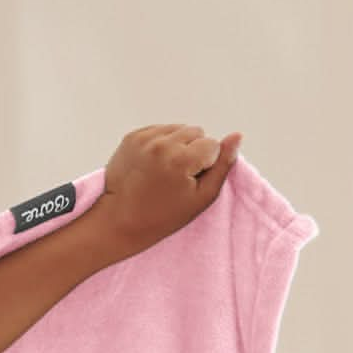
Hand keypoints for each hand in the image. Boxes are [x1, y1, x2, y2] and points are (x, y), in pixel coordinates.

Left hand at [96, 124, 241, 253]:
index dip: (204, 165)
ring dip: (176, 146)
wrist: (115, 222)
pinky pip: (159, 131)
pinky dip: (160, 144)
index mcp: (181, 158)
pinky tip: (151, 165)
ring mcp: (145, 138)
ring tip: (163, 172)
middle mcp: (162, 143)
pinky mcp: (132, 137)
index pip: (212, 145)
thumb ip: (221, 167)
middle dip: (191, 152)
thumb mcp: (199, 200)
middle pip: (196, 132)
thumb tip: (237, 136)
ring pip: (178, 129)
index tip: (187, 183)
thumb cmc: (160, 218)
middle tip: (174, 179)